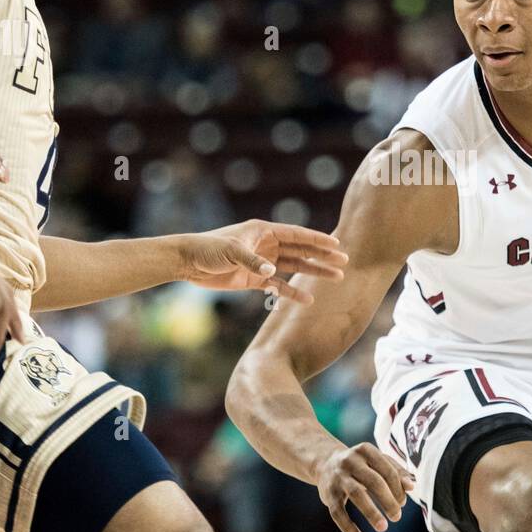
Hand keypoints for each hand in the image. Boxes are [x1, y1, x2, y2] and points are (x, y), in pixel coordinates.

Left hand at [177, 220, 348, 302]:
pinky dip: (291, 292)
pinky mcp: (254, 279)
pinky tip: (307, 299)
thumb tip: (273, 273)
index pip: (297, 235)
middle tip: (344, 262)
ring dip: (313, 272)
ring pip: (294, 267)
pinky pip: (278, 285)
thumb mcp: (230, 252)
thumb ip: (253, 262)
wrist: (187, 263)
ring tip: (335, 278)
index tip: (337, 244)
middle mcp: (267, 245)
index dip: (317, 240)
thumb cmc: (208, 249)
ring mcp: (262, 262)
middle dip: (322, 257)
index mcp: (264, 231)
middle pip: (301, 250)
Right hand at [315, 442, 413, 531]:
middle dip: (388, 501)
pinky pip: (337, 512)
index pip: (387, 470)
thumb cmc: (361, 465)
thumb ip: (397, 472)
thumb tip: (412, 486)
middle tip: (397, 517)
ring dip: (371, 513)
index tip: (403, 503)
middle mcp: (350, 461)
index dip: (398, 488)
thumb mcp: (378, 462)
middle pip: (374, 482)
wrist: (325, 463)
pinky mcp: (328, 494)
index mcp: (366, 450)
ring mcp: (338, 477)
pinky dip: (348, 527)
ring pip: (356, 494)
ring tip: (383, 527)